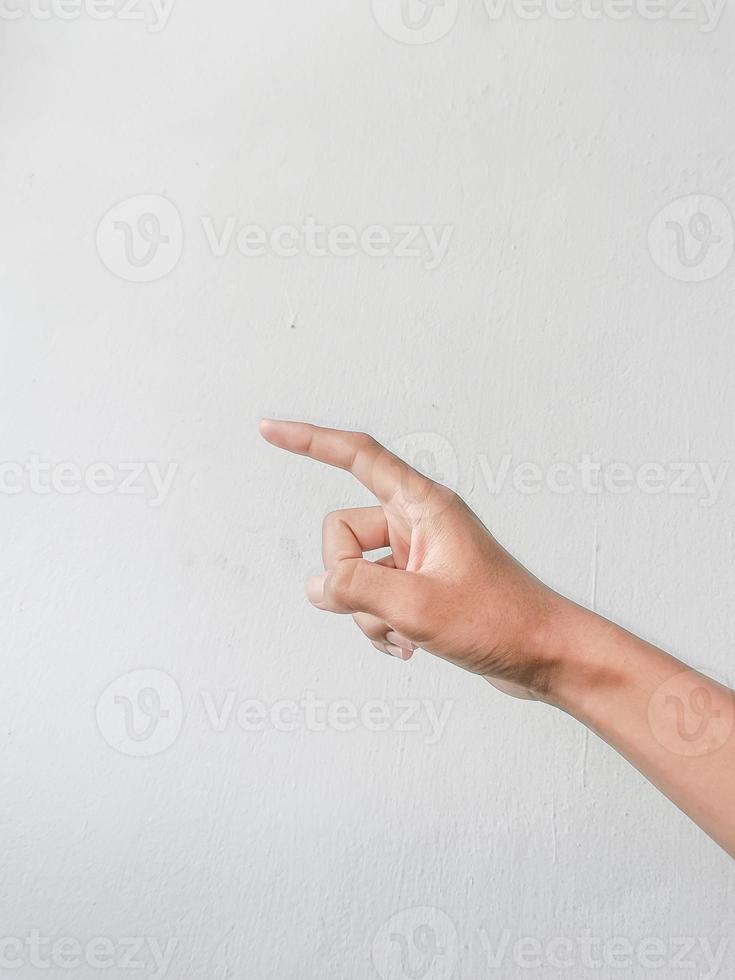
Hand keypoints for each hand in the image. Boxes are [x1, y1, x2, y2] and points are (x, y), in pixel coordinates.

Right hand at [259, 419, 564, 699]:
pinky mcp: (418, 585)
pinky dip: (378, 625)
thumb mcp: (418, 606)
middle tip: (384, 607)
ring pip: (353, 572)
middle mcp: (417, 522)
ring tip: (407, 634)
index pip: (358, 456)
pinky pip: (370, 598)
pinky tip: (407, 647)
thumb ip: (356, 589)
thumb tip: (317, 587)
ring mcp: (416, 555)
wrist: (544, 656)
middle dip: (347, 578)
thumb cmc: (500, 621)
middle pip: (342, 531)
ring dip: (367, 612)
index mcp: (424, 505)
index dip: (310, 441)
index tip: (269, 430)